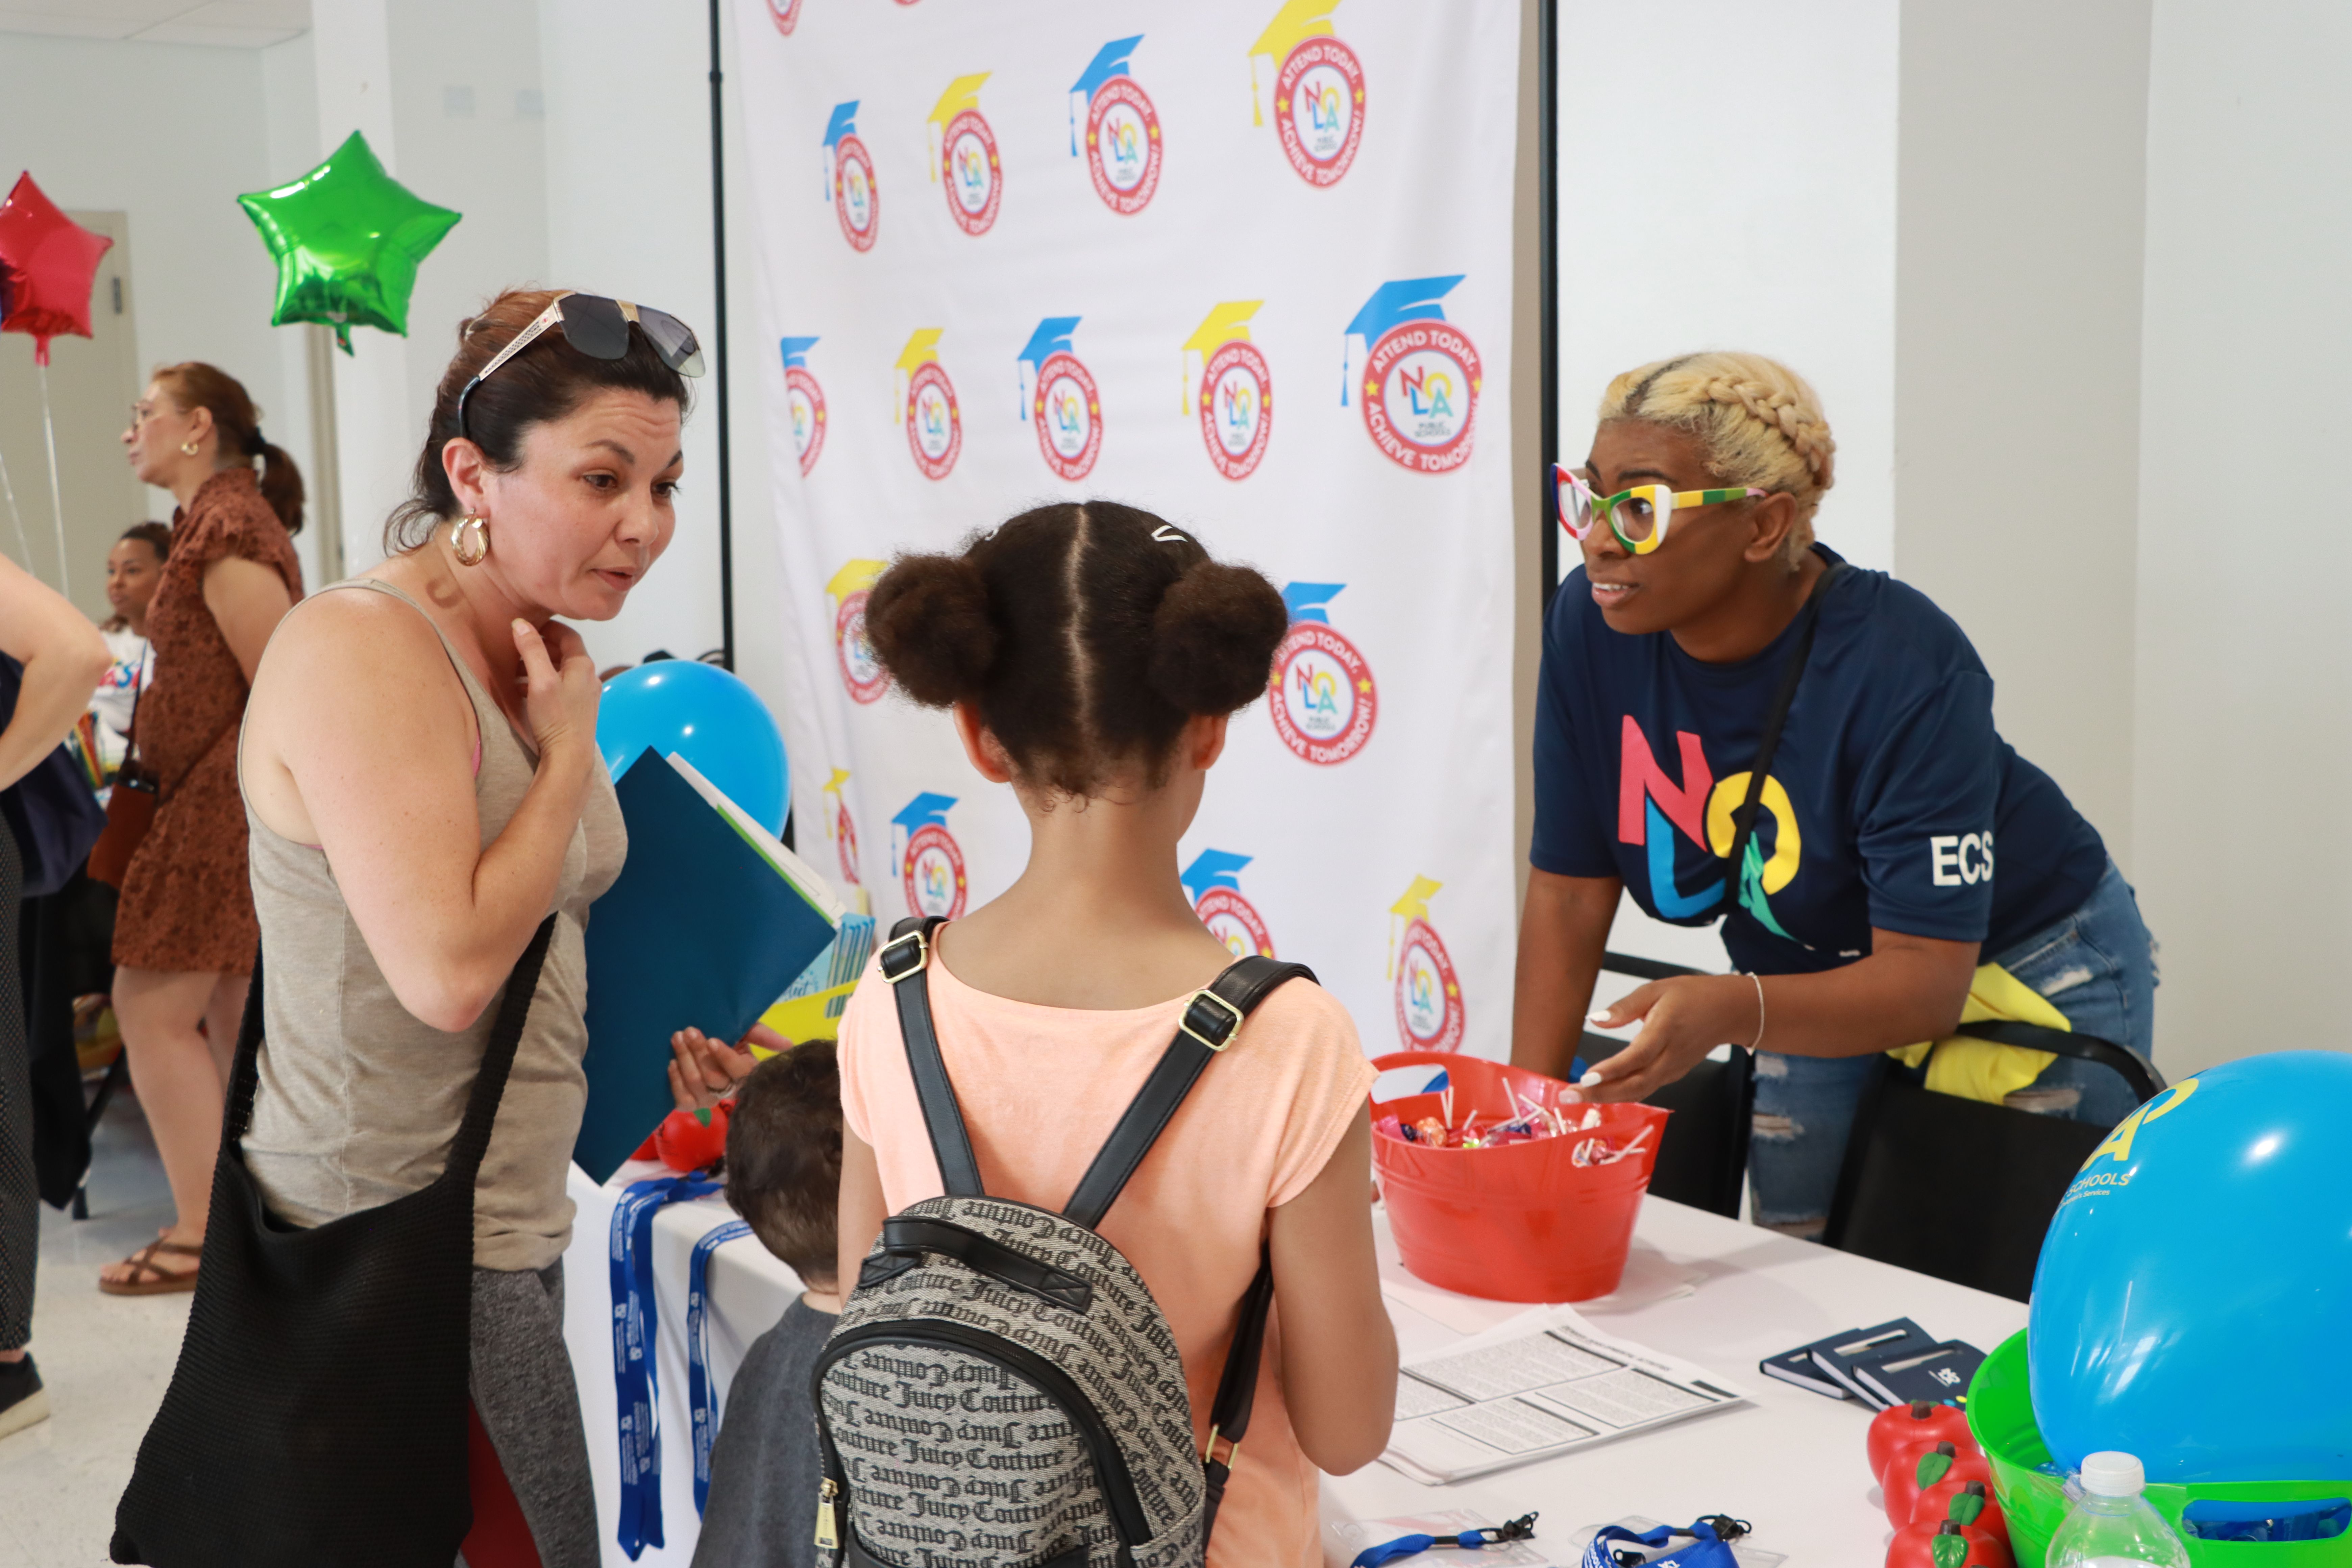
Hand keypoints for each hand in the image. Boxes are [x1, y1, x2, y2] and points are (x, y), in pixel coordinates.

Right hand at [513, 618, 598, 759]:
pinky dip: (541, 682)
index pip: (568, 635)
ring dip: (538, 666)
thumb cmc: (556, 718)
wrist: (569, 757)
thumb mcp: (540, 680)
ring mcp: (584, 694)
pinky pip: (559, 687)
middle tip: (517, 646)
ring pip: (559, 671)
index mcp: (583, 666)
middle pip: (563, 652)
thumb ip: (531, 650)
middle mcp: (588, 677)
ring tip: (514, 668)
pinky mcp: (577, 709)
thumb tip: (521, 624)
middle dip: (539, 647)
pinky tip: (522, 689)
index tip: (528, 626)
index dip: (548, 628)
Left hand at [666, 1025, 762, 1110]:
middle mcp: (729, 1091)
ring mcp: (709, 1100)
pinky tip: (672, 1063)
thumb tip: (789, 1044)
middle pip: (714, 1078)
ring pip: (697, 1085)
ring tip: (678, 1039)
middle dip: (699, 1053)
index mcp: (746, 1074)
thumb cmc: (728, 1037)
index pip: (740, 1072)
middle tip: (689, 1031)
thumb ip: (764, 1036)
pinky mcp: (690, 1104)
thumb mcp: (747, 1031)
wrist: (701, 1042)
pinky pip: (683, 1099)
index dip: (725, 1058)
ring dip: (685, 1060)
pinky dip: (676, 1081)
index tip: (711, 1040)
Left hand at [1572, 974, 1760, 1101]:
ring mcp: (1673, 1069)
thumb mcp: (1656, 989)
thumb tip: (1596, 1019)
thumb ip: (1625, 1006)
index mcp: (1666, 1030)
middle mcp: (1671, 1056)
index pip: (1637, 1056)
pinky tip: (1598, 1093)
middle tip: (1568, 1095)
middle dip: (1599, 1094)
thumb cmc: (1691, 996)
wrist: (1727, 1012)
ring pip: (1639, 1091)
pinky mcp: (1672, 1074)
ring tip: (1575, 1097)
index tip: (1586, 1079)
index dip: (1612, 1070)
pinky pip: (1644, 1089)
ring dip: (1606, 1098)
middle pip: (1635, 1083)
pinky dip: (1621, 1094)